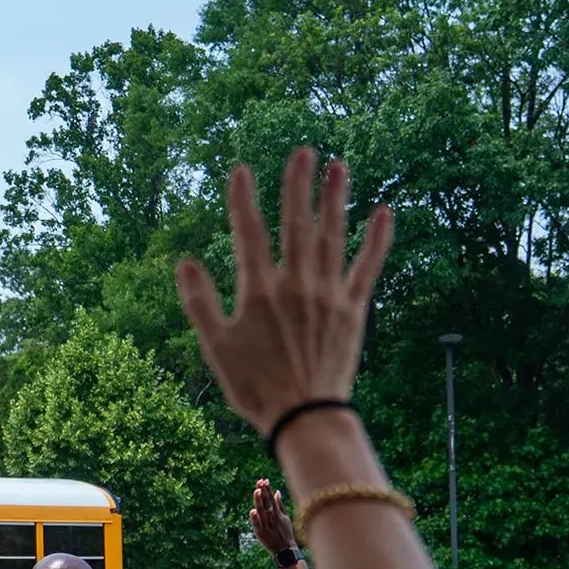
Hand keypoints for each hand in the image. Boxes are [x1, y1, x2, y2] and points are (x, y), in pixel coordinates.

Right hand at [175, 150, 392, 439]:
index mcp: (259, 292)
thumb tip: (184, 262)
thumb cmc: (254, 386)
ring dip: (336, 199)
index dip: (243, 200)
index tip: (242, 170)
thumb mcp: (214, 347)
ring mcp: (328, 295)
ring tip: (339, 166)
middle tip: (303, 151)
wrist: (304, 416)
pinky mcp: (354, 310)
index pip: (249, 234)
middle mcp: (296, 285)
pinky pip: (368, 267)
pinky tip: (384, 211)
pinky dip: (377, 239)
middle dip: (298, 186)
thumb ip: (199, 302)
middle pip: (297, 224)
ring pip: (332, 236)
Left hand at [249, 479, 296, 554]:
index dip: (267, 489)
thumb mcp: (285, 517)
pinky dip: (255, 518)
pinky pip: (257, 524)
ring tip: (257, 491)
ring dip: (259, 501)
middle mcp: (272, 517)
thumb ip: (280, 505)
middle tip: (260, 482)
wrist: (285, 550)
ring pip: (262, 511)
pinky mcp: (261, 533)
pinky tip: (253, 511)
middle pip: (266, 503)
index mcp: (277, 513)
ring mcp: (267, 525)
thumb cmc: (285, 533)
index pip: (271, 499)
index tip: (264, 480)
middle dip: (263, 492)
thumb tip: (277, 492)